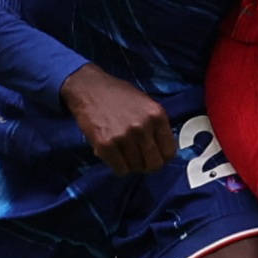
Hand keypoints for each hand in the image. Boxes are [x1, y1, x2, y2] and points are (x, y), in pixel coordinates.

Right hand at [59, 63, 175, 173]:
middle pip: (154, 164)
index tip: (157, 158)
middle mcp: (142, 126)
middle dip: (148, 166)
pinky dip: (118, 166)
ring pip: (136, 168)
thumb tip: (163, 149)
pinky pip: (120, 169)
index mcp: (156, 115)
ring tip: (123, 152)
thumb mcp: (145, 103)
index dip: (163, 158)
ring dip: (131, 165)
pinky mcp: (105, 144)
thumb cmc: (116, 95)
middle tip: (140, 161)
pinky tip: (114, 155)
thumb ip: (156, 125)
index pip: (170, 151)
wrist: (88, 88)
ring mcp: (124, 136)